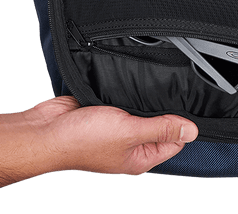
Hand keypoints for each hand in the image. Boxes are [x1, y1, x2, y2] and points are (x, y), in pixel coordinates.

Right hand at [28, 96, 198, 174]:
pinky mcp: (105, 112)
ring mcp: (116, 129)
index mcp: (140, 157)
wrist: (44, 130)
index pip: (174, 141)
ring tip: (152, 81)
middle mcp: (129, 146)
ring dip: (145, 97)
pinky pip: (124, 100)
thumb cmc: (82, 139)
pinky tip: (132, 80)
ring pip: (141, 110)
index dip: (183, 123)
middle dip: (164, 108)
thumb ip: (161, 129)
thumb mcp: (129, 132)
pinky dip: (128, 91)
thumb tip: (192, 132)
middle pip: (159, 124)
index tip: (190, 103)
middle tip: (172, 87)